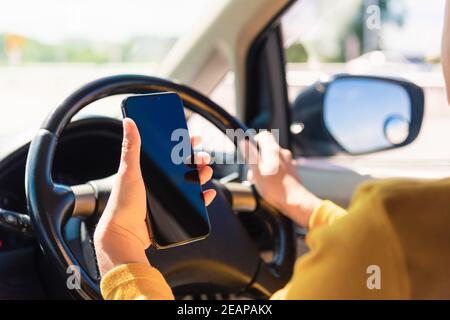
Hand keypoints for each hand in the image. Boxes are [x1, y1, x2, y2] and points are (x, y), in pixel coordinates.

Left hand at [94, 118, 215, 275]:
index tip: (194, 138)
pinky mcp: (172, 212)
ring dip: (201, 175)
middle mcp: (158, 182)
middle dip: (197, 160)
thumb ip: (131, 147)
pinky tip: (208, 193)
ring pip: (190, 182)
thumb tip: (128, 121)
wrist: (125, 234)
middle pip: (183, 166)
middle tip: (204, 158)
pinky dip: (202, 197)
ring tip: (205, 172)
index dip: (183, 144)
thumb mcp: (129, 172)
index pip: (170, 153)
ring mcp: (166, 197)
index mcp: (148, 170)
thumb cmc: (122, 203)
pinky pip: (192, 203)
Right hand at [245, 131, 321, 226]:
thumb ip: (250, 155)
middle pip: (266, 148)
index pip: (263, 135)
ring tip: (260, 180)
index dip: (254, 141)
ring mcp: (288, 161)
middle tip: (252, 171)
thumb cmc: (275, 188)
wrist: (294, 201)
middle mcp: (282, 153)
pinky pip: (278, 166)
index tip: (249, 152)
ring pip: (272, 158)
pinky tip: (269, 183)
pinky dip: (272, 172)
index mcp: (273, 150)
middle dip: (257, 158)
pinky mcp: (291, 170)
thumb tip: (244, 141)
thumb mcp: (256, 171)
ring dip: (264, 166)